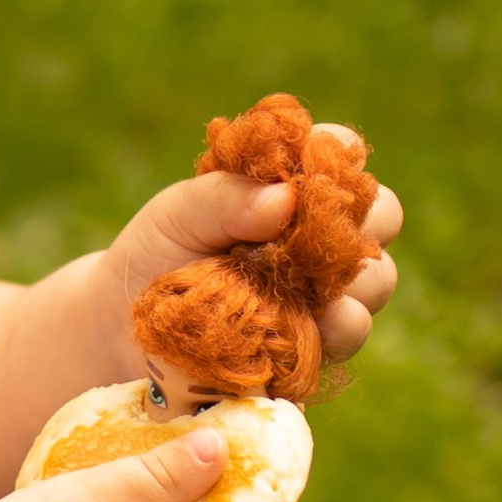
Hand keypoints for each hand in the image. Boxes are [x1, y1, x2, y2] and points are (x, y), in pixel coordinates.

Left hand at [107, 136, 402, 371]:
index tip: (321, 164)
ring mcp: (322, 293)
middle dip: (368, 222)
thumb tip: (285, 199)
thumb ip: (225, 197)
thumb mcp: (179, 214)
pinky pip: (345, 339)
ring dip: (362, 284)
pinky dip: (337, 332)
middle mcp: (319, 238)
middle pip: (380, 218)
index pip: (340, 156)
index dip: (339, 155)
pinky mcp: (312, 346)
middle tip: (335, 231)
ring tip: (331, 296)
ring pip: (375, 282)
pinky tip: (320, 329)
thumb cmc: (154, 256)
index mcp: (293, 189)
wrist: (122, 331)